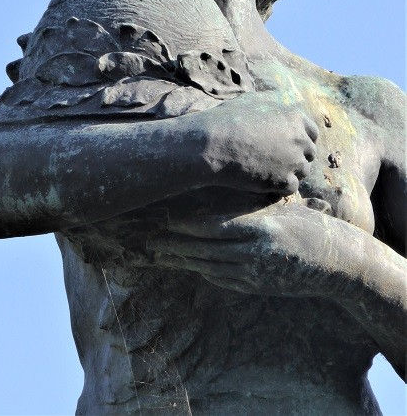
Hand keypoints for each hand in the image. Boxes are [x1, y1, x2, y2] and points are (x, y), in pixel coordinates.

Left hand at [147, 199, 339, 297]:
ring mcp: (255, 273)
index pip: (215, 227)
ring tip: (160, 255)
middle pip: (205, 250)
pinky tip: (191, 265)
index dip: (187, 226)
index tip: (166, 220)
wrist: (335, 262)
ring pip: (210, 267)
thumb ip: (251, 209)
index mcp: (261, 228)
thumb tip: (218, 198)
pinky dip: (205, 271)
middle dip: (175, 246)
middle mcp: (254, 253)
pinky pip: (224, 279)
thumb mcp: (281, 209)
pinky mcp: (257, 286)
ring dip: (184, 261)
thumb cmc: (309, 225)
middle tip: (149, 241)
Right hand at [199, 93, 317, 193]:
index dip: (301, 140)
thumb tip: (277, 96)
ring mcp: (294, 161)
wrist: (214, 145)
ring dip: (290, 173)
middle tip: (280, 162)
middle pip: (309, 154)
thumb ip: (269, 100)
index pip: (312, 132)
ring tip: (271, 174)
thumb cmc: (227, 120)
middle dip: (297, 157)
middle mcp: (299, 139)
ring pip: (302, 171)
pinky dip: (280, 187)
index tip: (291, 146)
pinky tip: (267, 184)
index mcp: (294, 118)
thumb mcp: (249, 101)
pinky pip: (291, 187)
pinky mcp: (284, 181)